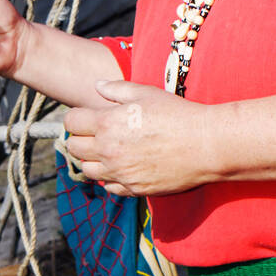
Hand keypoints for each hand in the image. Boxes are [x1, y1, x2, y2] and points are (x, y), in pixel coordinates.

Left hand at [63, 79, 214, 196]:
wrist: (205, 145)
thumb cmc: (177, 114)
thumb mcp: (146, 93)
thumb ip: (116, 89)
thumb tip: (97, 86)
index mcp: (107, 124)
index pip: (71, 122)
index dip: (77, 117)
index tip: (87, 116)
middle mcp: (108, 151)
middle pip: (73, 148)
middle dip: (80, 138)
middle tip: (96, 133)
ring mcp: (120, 173)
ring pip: (87, 170)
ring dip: (93, 161)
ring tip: (109, 151)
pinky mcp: (133, 189)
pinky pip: (109, 187)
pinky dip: (111, 178)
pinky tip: (124, 166)